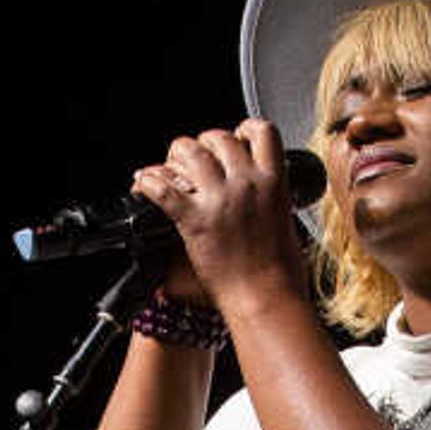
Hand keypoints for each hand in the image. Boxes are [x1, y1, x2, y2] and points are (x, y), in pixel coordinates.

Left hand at [129, 120, 305, 315]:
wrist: (265, 300)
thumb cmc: (280, 274)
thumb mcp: (287, 222)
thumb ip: (272, 199)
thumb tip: (262, 194)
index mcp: (274, 182)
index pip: (261, 132)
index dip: (244, 129)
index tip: (235, 138)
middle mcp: (246, 184)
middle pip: (218, 138)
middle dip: (202, 143)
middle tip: (193, 158)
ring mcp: (219, 200)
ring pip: (190, 153)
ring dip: (176, 157)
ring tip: (170, 167)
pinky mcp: (194, 221)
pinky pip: (163, 189)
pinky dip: (148, 182)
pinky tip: (144, 184)